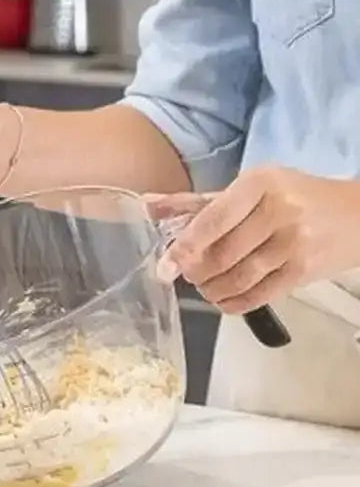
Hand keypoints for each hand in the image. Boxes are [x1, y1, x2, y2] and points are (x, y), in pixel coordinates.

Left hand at [144, 167, 359, 312]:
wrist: (357, 215)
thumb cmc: (294, 196)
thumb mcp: (249, 188)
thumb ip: (197, 201)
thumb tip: (147, 205)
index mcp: (259, 184)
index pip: (212, 219)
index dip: (184, 246)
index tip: (165, 265)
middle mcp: (278, 211)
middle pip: (222, 253)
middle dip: (196, 271)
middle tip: (186, 274)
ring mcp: (294, 243)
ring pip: (239, 277)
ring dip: (212, 289)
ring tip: (204, 286)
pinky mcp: (305, 270)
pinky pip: (260, 294)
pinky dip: (234, 302)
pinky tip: (222, 300)